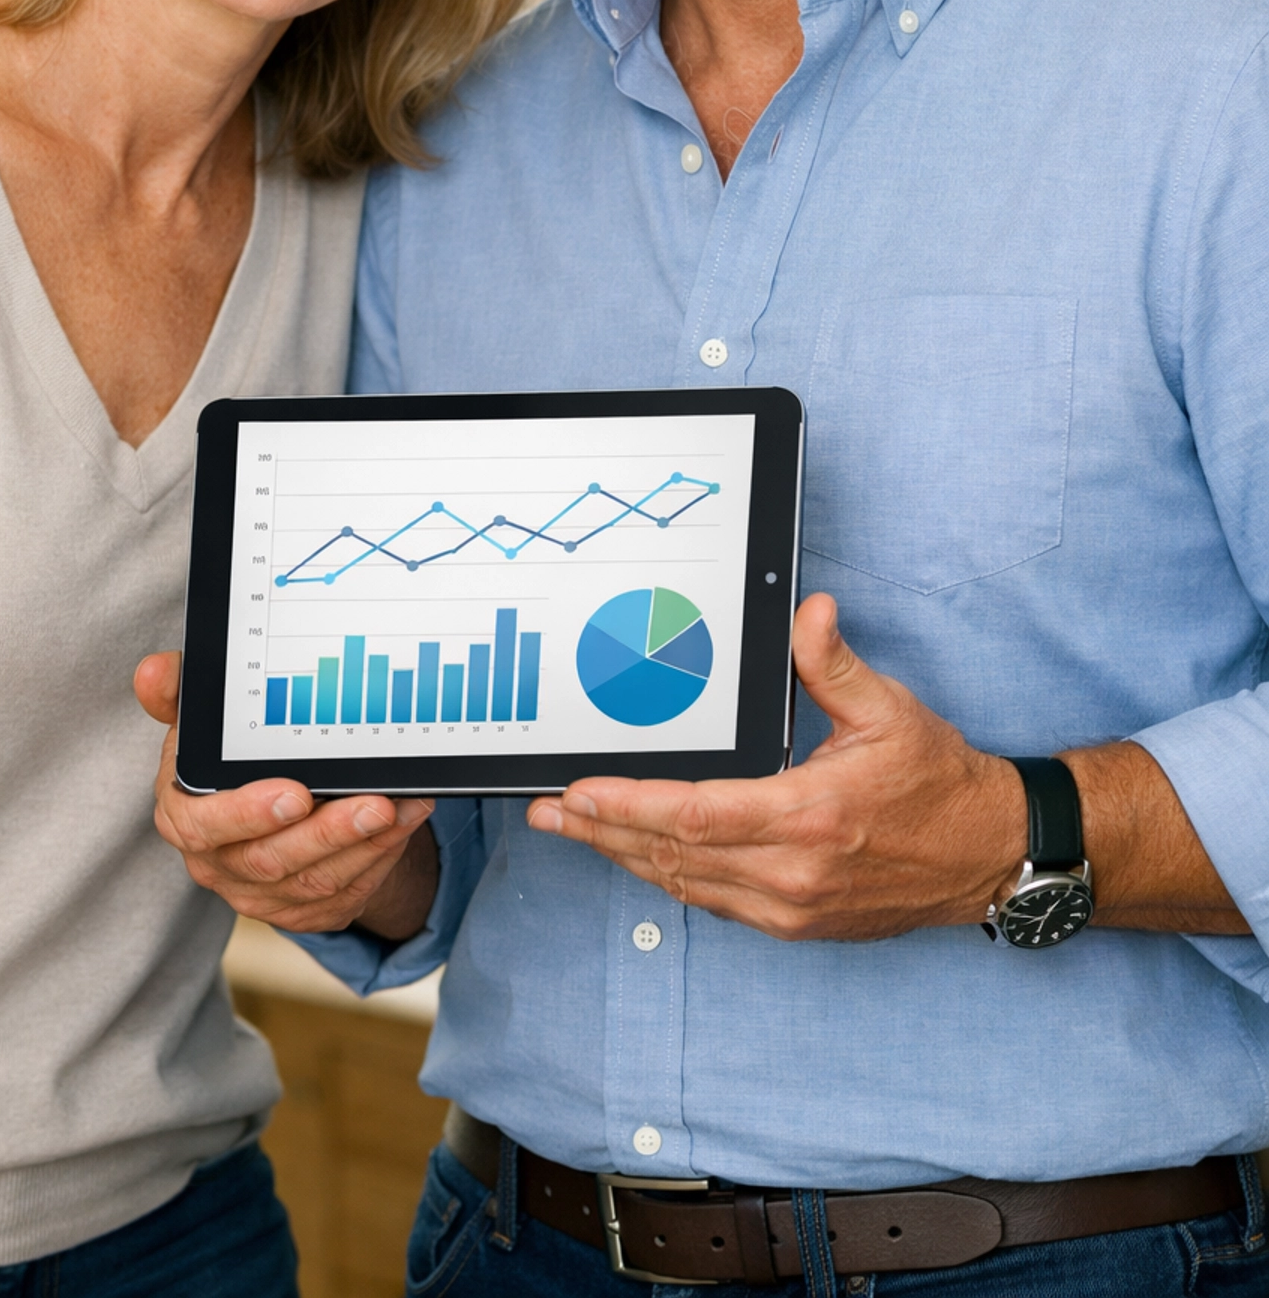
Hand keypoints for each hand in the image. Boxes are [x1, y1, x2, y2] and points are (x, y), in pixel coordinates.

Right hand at [133, 653, 436, 935]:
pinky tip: (405, 823)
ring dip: (365, 845)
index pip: (206, 826)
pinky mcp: (303, 910)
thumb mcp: (201, 721)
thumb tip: (151, 671)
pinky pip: (345, 893)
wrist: (266, 804)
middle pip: (272, 861)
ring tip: (401, 806)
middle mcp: (219, 864)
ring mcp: (261, 894)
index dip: (248, 814)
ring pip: (316, 881)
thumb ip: (179, 691)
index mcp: (186, 816)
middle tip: (373, 803)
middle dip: (328, 833)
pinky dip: (380, 857)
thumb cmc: (230, 758)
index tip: (295, 793)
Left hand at [526, 593, 1024, 939]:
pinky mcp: (796, 923)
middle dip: (602, 831)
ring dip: (624, 857)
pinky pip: (713, 903)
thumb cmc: (938, 781)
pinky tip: (638, 856)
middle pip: (672, 854)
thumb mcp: (889, 710)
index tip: (581, 789)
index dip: (628, 804)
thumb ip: (833, 662)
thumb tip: (808, 611)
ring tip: (575, 830)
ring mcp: (792, 906)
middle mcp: (792, 872)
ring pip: (684, 885)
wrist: (986, 854)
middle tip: (549, 809)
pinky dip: (667, 877)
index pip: (694, 813)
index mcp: (808, 816)